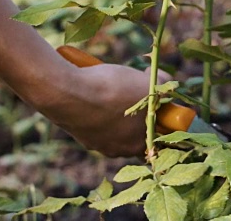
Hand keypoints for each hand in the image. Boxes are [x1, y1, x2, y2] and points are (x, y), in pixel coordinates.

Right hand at [37, 63, 167, 157]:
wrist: (65, 91)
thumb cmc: (112, 91)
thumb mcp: (147, 85)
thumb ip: (163, 85)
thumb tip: (165, 81)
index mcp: (136, 145)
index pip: (157, 133)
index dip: (160, 112)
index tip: (158, 96)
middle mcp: (114, 149)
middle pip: (134, 126)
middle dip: (137, 106)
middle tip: (135, 85)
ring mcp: (92, 141)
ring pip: (112, 120)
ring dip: (115, 103)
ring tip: (113, 82)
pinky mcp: (75, 129)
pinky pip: (93, 114)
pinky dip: (95, 101)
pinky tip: (93, 85)